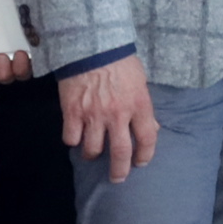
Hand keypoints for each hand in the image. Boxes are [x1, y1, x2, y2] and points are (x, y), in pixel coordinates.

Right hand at [60, 55, 162, 178]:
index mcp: (139, 105)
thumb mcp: (140, 82)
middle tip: (118, 178)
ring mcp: (94, 115)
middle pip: (121, 152)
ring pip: (93, 149)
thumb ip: (144, 106)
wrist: (91, 45)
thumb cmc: (119, 60)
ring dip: (93, 155)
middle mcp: (118, 114)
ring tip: (93, 153)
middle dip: (119, 170)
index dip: (145, 155)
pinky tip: (76, 135)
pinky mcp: (72, 112)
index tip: (140, 162)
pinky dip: (73, 140)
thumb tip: (151, 128)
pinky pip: (71, 138)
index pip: (147, 138)